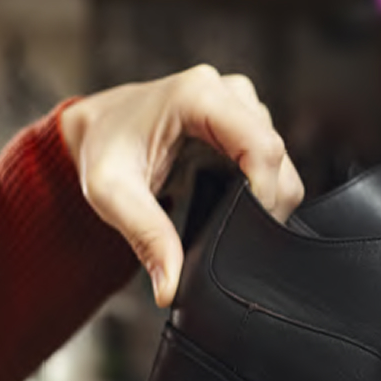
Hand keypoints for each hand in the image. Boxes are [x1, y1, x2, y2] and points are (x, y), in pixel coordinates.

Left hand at [59, 65, 304, 306]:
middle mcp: (229, 92)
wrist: (98, 130)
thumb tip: (171, 288)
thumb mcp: (111, 194)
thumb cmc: (103, 150)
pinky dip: (260, 192)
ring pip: (282, 163)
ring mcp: (243, 107)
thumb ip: (146, 237)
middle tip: (229, 233)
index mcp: (199, 95)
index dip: (265, 194)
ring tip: (222, 214)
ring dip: (262, 197)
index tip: (246, 230)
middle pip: (278, 157)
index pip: (262, 146)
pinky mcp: (247, 125)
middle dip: (264, 203)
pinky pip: (274, 165)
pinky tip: (229, 202)